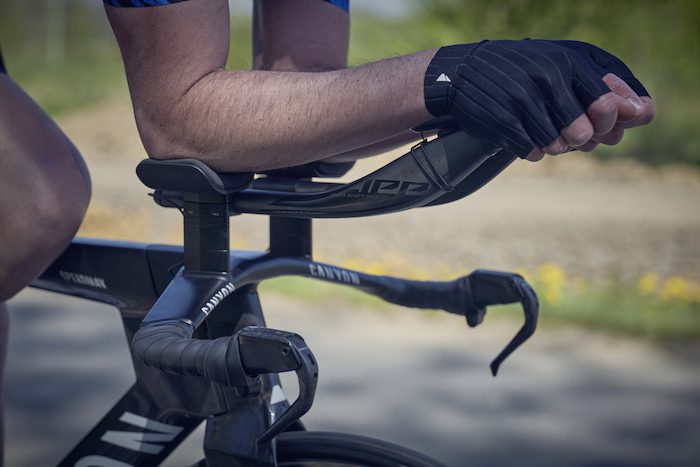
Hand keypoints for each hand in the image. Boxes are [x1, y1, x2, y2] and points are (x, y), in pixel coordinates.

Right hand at [423, 39, 654, 160]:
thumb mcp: (561, 63)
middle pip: (584, 132)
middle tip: (573, 134)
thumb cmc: (522, 69)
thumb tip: (642, 115)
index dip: (614, 123)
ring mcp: (522, 100)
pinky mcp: (502, 121)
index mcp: (568, 60)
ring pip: (557, 146)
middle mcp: (547, 77)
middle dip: (582, 139)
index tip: (611, 130)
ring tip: (544, 132)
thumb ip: (601, 84)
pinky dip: (532, 150)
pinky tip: (524, 135)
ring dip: (555, 146)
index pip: (608, 103)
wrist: (463, 72)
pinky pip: (532, 152)